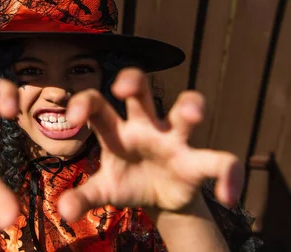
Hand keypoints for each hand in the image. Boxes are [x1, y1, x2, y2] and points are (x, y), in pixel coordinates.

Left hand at [58, 68, 243, 220]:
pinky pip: (220, 161)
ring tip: (192, 115)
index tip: (73, 119)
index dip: (84, 103)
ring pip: (185, 109)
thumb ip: (84, 198)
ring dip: (191, 106)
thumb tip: (62, 211)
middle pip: (141, 90)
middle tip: (123, 88)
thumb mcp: (104, 190)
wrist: (158, 198)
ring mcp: (173, 140)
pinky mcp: (197, 161)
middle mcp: (145, 126)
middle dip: (133, 80)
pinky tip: (227, 196)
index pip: (97, 105)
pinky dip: (228, 175)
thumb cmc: (126, 182)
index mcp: (116, 130)